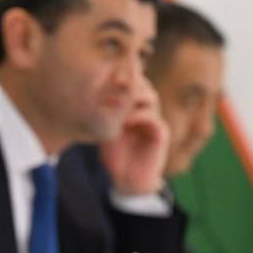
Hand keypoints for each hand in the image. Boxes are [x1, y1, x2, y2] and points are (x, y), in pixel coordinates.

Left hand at [97, 75, 168, 195]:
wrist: (127, 180)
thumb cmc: (115, 156)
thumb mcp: (106, 129)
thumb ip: (106, 112)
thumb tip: (91, 91)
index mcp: (134, 108)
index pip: (134, 85)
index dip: (126, 75)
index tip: (111, 72)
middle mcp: (146, 112)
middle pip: (145, 86)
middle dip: (132, 80)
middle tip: (117, 81)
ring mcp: (155, 122)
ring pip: (151, 97)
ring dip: (134, 96)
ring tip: (120, 101)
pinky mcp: (161, 134)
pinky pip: (153, 117)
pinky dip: (140, 115)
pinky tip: (127, 120)